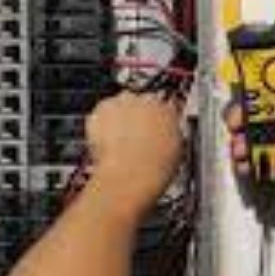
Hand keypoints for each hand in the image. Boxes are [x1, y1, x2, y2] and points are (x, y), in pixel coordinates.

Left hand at [86, 92, 182, 214]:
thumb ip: (169, 135)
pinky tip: (105, 144)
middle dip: (134, 117)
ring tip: (118, 145)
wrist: (131, 175)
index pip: (162, 106)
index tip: (150, 129)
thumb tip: (165, 138)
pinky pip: (98, 116)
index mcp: (167, 109)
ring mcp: (121, 103)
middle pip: (137, 102)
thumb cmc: (154, 169)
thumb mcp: (176, 150)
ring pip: (116, 107)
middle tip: (133, 138)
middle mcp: (145, 101)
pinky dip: (99, 127)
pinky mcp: (100, 110)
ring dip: (116, 120)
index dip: (154, 119)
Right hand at [225, 83, 274, 230]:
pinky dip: (243, 162)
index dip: (261, 90)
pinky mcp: (267, 166)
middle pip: (255, 115)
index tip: (249, 92)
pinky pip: (248, 160)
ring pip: (248, 138)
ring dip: (240, 142)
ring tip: (242, 151)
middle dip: (241, 117)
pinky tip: (247, 166)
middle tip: (237, 124)